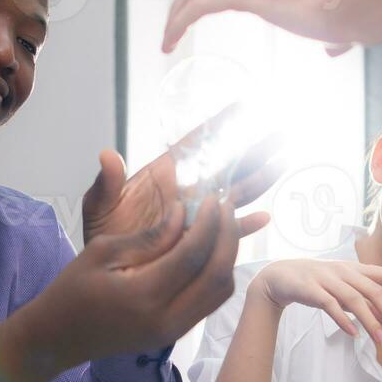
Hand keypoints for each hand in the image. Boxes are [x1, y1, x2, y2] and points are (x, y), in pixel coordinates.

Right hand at [0, 196, 242, 381]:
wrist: (58, 337)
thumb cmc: (72, 289)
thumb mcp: (102, 251)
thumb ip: (148, 236)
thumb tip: (184, 214)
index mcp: (143, 295)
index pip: (193, 254)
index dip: (209, 222)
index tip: (212, 198)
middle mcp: (166, 319)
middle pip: (217, 274)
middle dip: (228, 236)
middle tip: (224, 207)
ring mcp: (173, 332)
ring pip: (220, 292)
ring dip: (228, 256)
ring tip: (221, 225)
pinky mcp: (175, 335)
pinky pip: (210, 303)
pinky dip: (217, 274)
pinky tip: (210, 250)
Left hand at [81, 104, 283, 245]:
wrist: (109, 274)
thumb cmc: (104, 235)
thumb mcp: (99, 207)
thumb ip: (106, 183)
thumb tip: (107, 155)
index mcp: (166, 173)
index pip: (198, 144)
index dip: (221, 126)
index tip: (245, 107)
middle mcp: (188, 190)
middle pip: (228, 165)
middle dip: (254, 150)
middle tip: (281, 134)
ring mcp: (198, 214)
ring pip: (236, 193)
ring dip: (259, 180)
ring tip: (281, 164)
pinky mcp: (201, 239)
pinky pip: (227, 230)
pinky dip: (245, 224)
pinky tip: (263, 217)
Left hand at [161, 0, 381, 55]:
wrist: (360, 1)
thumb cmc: (357, 13)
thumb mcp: (340, 27)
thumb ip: (333, 37)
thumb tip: (335, 49)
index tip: (201, 6)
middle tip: (175, 26)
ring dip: (177, 12)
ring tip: (167, 38)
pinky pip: (199, 5)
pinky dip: (179, 22)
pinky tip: (169, 41)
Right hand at [249, 259, 381, 346]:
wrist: (279, 276)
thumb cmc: (317, 283)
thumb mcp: (344, 289)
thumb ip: (365, 302)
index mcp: (357, 269)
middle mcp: (346, 272)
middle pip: (376, 291)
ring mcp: (328, 279)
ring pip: (356, 300)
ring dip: (372, 323)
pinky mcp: (311, 290)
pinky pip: (331, 305)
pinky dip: (344, 320)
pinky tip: (354, 335)